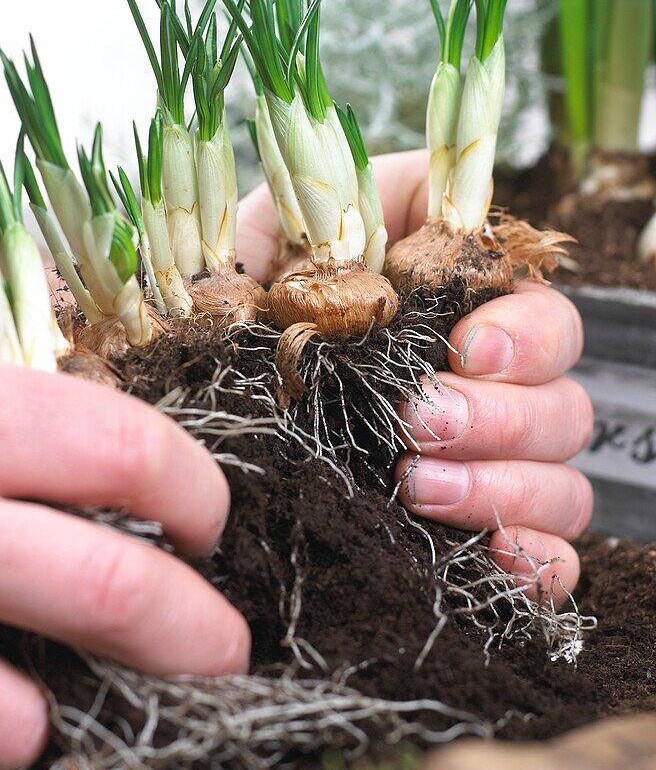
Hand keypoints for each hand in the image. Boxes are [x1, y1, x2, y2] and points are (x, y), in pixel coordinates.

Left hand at [237, 149, 593, 604]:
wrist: (204, 401)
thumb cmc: (247, 314)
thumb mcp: (280, 235)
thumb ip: (352, 205)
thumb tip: (417, 208)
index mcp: (464, 318)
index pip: (545, 321)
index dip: (522, 337)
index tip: (463, 350)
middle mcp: (495, 393)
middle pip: (563, 407)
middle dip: (499, 418)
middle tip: (418, 423)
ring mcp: (494, 468)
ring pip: (565, 485)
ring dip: (500, 488)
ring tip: (413, 487)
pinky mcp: (480, 535)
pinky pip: (551, 560)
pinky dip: (534, 564)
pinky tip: (487, 560)